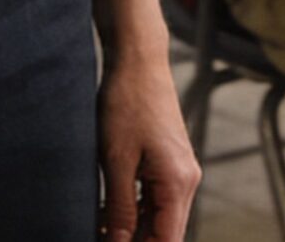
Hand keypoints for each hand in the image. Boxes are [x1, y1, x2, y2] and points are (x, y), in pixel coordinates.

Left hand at [98, 54, 198, 241]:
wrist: (138, 60)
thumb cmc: (127, 101)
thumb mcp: (116, 160)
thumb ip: (119, 209)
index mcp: (179, 183)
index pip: (167, 241)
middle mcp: (186, 181)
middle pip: (164, 233)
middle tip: (100, 239)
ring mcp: (178, 171)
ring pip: (157, 217)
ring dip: (130, 229)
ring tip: (98, 229)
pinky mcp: (167, 163)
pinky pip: (153, 199)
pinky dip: (131, 210)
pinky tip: (105, 212)